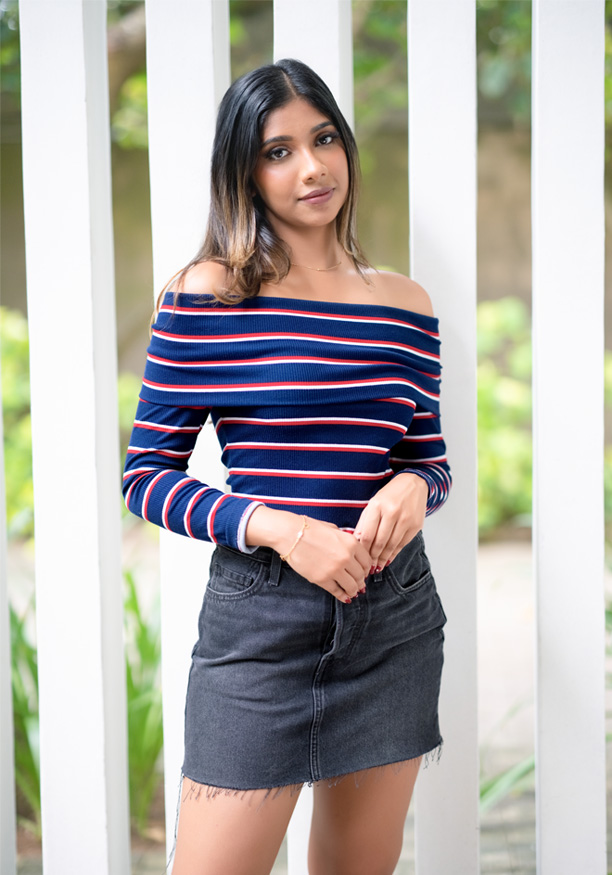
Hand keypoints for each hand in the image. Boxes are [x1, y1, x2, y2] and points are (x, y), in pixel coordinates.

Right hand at [245, 507, 370, 602]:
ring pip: (351, 586)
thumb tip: (351, 550)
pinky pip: (336, 591)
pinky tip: (344, 597)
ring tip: (353, 592)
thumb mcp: (334, 529)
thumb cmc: (310, 528)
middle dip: (361, 581)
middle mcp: (346, 557)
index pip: (367, 561)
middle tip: (360, 584)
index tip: (364, 572)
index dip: (366, 569)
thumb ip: (345, 540)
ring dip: (354, 590)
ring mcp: (334, 570)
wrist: (291, 534)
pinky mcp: (322, 579)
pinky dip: (342, 596)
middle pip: (361, 575)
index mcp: (351, 543)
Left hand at [354, 474, 427, 571]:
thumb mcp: (373, 503)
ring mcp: (406, 519)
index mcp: (377, 505)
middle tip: (367, 567)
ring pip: (391, 545)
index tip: (359, 557)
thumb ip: (364, 522)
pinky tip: (388, 559)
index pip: (367, 534)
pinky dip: (394, 554)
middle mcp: (392, 512)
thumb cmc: (390, 494)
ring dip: (383, 558)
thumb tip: (357, 542)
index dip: (362, 549)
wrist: (414, 483)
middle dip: (372, 557)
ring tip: (377, 566)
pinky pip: (402, 544)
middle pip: (379, 542)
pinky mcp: (416, 526)